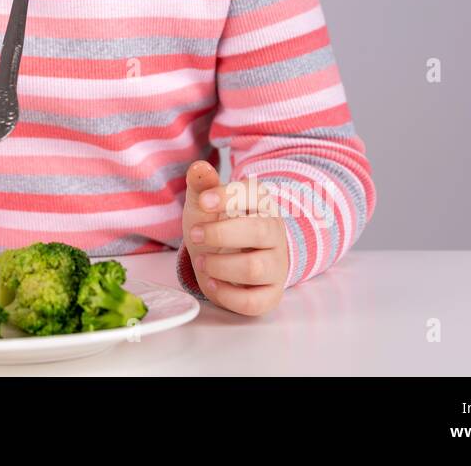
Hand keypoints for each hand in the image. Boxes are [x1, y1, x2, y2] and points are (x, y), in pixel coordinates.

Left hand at [182, 160, 288, 316]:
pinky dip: (228, 295)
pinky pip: (255, 301)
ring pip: (255, 268)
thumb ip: (202, 186)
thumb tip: (199, 168)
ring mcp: (276, 264)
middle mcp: (274, 233)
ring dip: (220, 266)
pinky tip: (211, 283)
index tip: (203, 201)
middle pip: (259, 231)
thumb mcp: (205, 204)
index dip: (229, 197)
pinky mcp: (271, 293)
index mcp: (261, 204)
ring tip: (201, 262)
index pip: (256, 194)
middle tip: (194, 235)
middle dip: (221, 234)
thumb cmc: (218, 224)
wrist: (229, 257)